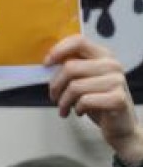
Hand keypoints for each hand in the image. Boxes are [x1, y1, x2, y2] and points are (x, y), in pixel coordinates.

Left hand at [46, 34, 142, 164]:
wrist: (120, 126)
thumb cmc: (98, 102)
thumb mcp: (84, 80)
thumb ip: (71, 68)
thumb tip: (48, 63)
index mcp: (103, 55)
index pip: (78, 41)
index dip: (58, 51)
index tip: (46, 64)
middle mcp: (112, 65)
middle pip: (70, 67)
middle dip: (55, 85)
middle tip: (54, 97)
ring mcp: (117, 81)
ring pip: (74, 86)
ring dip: (63, 101)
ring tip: (64, 108)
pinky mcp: (118, 99)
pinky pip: (85, 101)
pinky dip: (77, 109)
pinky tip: (79, 112)